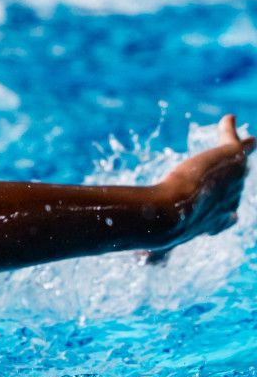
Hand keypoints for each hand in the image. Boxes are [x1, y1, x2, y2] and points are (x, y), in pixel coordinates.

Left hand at [152, 115, 253, 254]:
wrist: (167, 215)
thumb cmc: (159, 229)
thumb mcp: (156, 242)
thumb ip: (152, 249)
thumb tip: (137, 258)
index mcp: (212, 223)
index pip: (225, 218)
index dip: (226, 213)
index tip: (230, 214)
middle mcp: (228, 203)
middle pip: (236, 187)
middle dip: (236, 178)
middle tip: (238, 166)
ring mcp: (234, 180)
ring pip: (237, 162)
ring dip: (237, 150)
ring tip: (240, 141)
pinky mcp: (231, 159)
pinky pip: (235, 141)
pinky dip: (229, 130)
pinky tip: (228, 119)